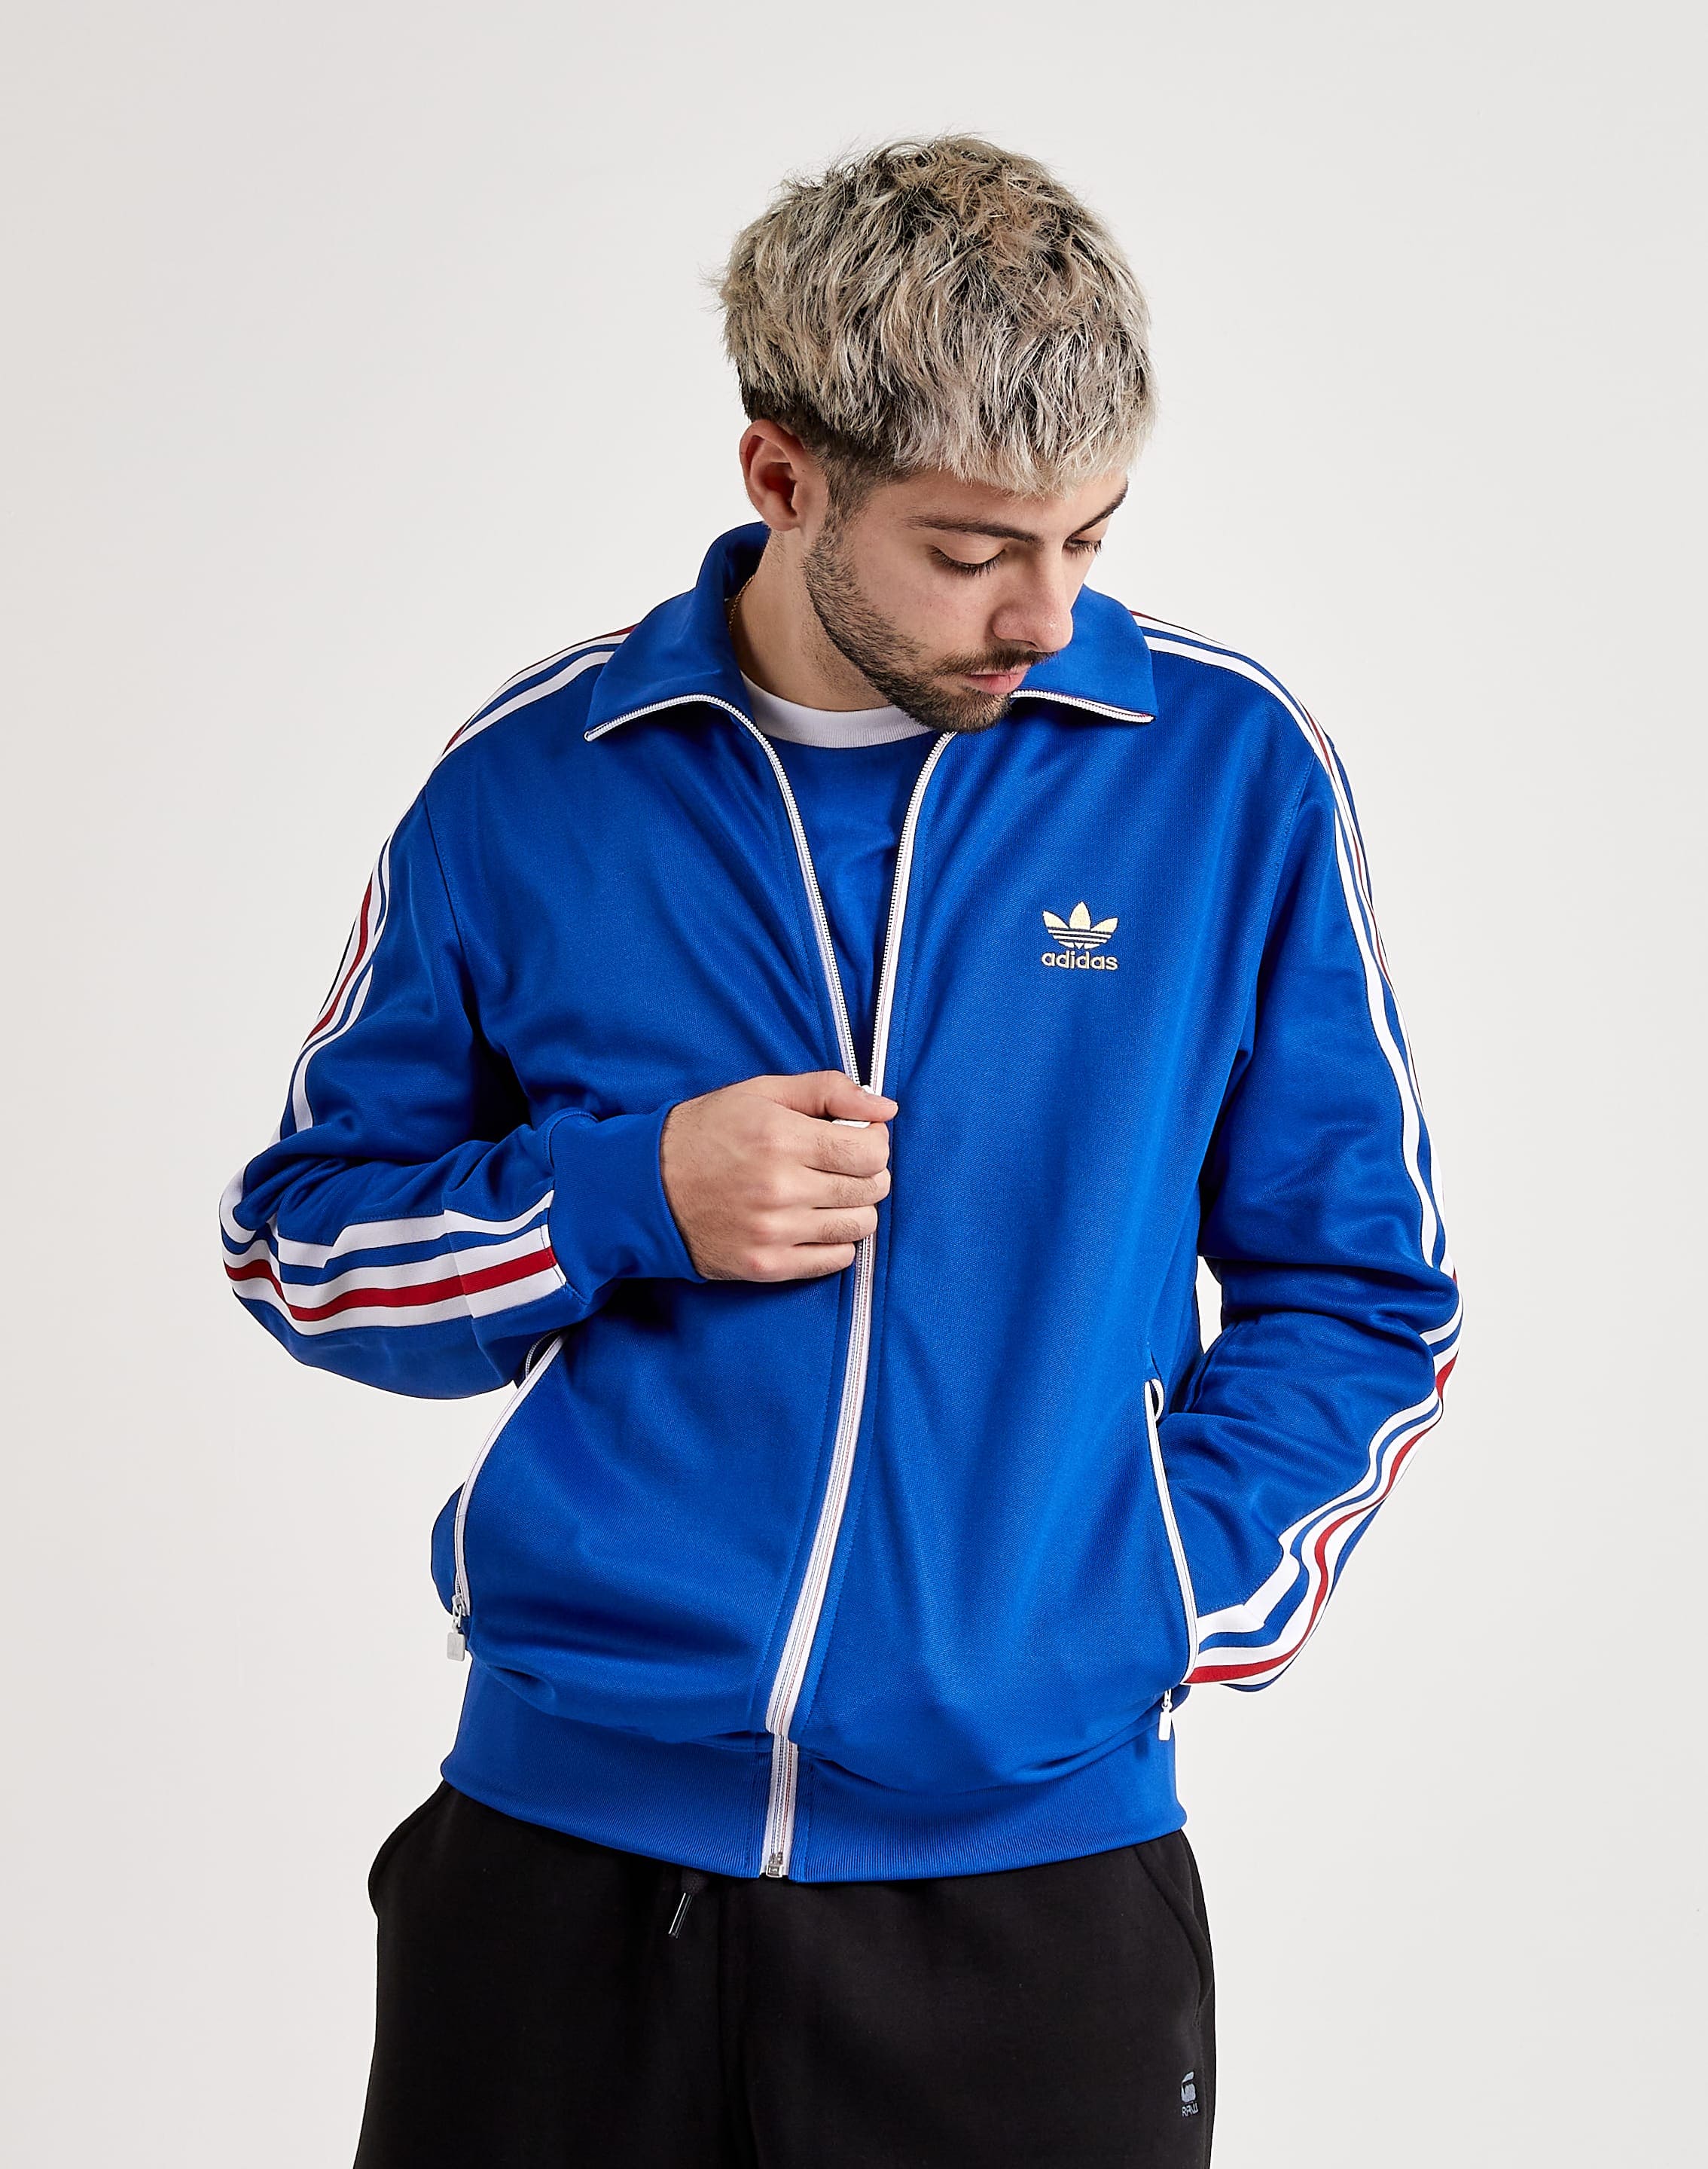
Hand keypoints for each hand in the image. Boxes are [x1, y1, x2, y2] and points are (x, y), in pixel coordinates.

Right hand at [660, 1071, 896, 1281]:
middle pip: (871, 1189)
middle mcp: (780, 1188)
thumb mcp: (760, 1092)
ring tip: (830, 1193)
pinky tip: (815, 1221)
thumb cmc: (705, 1132)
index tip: (859, 1137)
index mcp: (781, 1137)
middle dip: (869, 1173)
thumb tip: (886, 1107)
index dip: (875, 1141)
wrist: (644, 1187)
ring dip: (856, 1207)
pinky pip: (836, 1260)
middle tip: (844, 1164)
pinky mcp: (765, 1265)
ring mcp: (774, 1232)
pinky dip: (837, 1241)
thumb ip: (827, 1091)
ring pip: (860, 1226)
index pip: (871, 1151)